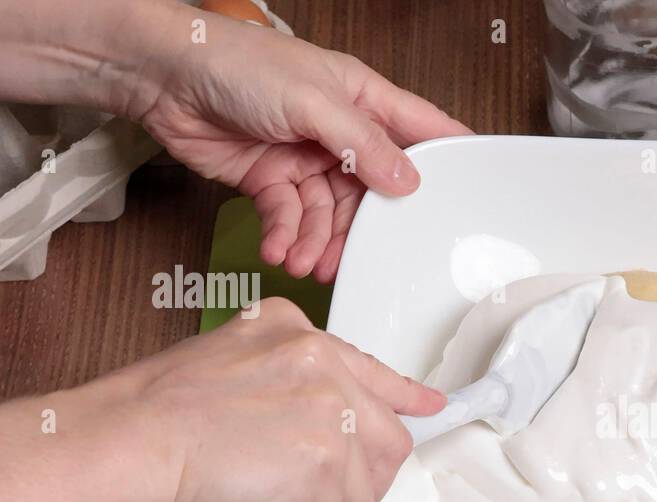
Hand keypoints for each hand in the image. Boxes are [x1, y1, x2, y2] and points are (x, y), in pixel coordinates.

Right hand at [101, 299, 443, 501]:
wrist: (117, 447)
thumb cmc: (147, 422)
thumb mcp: (227, 371)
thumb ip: (283, 389)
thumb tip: (320, 431)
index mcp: (295, 332)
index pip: (372, 371)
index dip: (402, 400)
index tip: (428, 408)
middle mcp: (321, 361)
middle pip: (383, 442)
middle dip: (348, 485)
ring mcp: (329, 410)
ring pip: (362, 491)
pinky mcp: (324, 464)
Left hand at [135, 8, 469, 280]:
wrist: (163, 76)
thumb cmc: (236, 63)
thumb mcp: (313, 101)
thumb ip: (363, 144)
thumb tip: (408, 182)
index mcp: (363, 99)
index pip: (420, 130)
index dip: (448, 160)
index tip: (471, 196)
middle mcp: (340, 132)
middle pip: (371, 192)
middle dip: (362, 230)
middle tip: (357, 258)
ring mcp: (305, 159)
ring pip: (329, 215)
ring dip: (317, 242)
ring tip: (304, 261)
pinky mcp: (271, 181)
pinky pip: (290, 219)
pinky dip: (284, 237)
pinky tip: (278, 249)